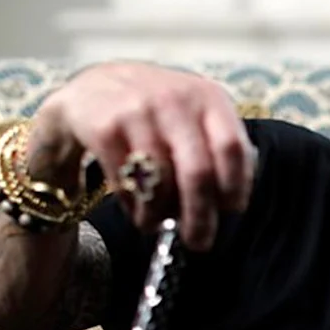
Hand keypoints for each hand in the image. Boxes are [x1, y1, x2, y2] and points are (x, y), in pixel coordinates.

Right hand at [30, 61, 255, 249]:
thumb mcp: (195, 114)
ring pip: (160, 182)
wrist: (94, 87)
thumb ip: (217, 148)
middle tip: (199, 242)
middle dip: (201, 216)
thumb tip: (228, 204)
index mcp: (208, 97)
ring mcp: (137, 112)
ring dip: (159, 214)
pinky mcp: (104, 128)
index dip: (236, 185)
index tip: (231, 209)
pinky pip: (126, 183)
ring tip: (157, 223)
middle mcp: (175, 100)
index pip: (233, 148)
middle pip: (198, 172)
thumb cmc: (159, 113)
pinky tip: (136, 209)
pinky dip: (133, 206)